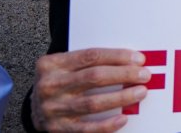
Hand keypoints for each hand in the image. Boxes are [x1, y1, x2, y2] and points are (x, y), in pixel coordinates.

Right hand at [32, 48, 148, 131]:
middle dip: (124, 75)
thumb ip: (90, 62)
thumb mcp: (66, 67)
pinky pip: (86, 128)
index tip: (139, 59)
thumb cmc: (61, 82)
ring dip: (121, 97)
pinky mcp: (56, 128)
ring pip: (93, 102)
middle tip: (145, 75)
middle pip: (94, 77)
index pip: (91, 56)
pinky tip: (123, 118)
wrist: (35, 109)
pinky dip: (107, 124)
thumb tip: (132, 61)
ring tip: (141, 93)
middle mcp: (49, 85)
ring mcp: (51, 108)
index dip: (118, 56)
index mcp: (51, 64)